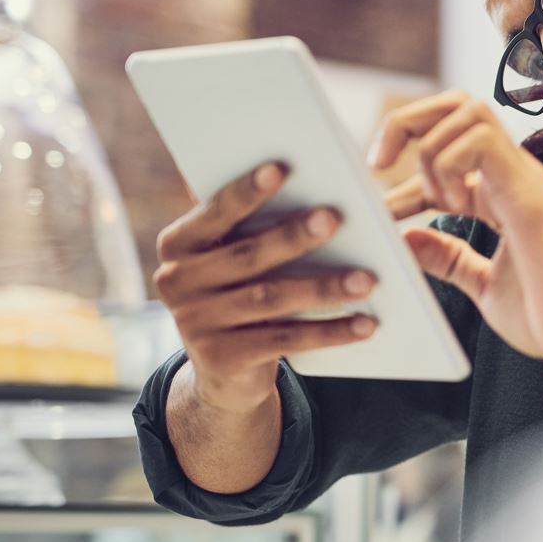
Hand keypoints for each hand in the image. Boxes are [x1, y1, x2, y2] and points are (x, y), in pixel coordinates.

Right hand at [153, 163, 379, 412]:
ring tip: (366, 280)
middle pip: (247, 256)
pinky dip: (330, 331)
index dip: (247, 192)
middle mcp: (176, 281)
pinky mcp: (221, 359)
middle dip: (293, 237)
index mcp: (179, 245)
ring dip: (323, 288)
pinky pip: (285, 340)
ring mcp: (194, 323)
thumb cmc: (242, 292)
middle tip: (333, 218)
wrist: (222, 372)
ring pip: (270, 299)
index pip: (214, 212)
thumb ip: (257, 229)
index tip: (279, 169)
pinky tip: (364, 324)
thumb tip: (325, 198)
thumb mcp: (235, 261)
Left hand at [370, 91, 542, 364]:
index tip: (380, 211)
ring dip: (430, 148)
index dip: (403, 179)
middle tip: (378, 165)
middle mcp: (513, 176)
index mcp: (503, 195)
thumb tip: (409, 238)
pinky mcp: (526, 190)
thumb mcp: (483, 285)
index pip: (446, 154)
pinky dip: (450, 165)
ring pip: (466, 110)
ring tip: (434, 199)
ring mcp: (523, 177)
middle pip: (457, 106)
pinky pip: (479, 139)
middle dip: (408, 124)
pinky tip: (454, 206)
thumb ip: (449, 260)